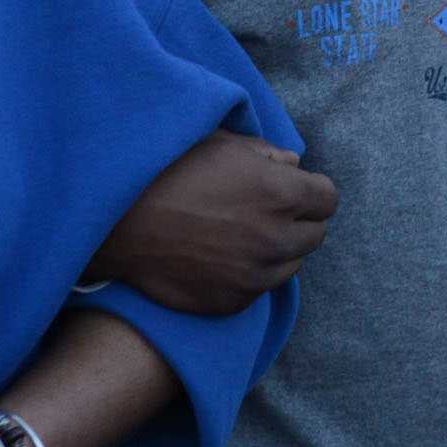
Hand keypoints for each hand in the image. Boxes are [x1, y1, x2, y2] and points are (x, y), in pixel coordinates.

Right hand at [87, 130, 339, 317]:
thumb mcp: (220, 143)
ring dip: (277, 250)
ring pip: (290, 265)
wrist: (117, 224)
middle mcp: (275, 240)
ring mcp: (255, 277)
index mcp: (281, 194)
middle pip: (316, 234)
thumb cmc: (167, 171)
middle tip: (266, 210)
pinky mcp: (233, 303)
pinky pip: (259, 289)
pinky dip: (250, 274)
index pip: (328, 198)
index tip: (293, 188)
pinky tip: (221, 256)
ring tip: (241, 233)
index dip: (311, 190)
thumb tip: (294, 164)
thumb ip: (266, 153)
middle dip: (298, 220)